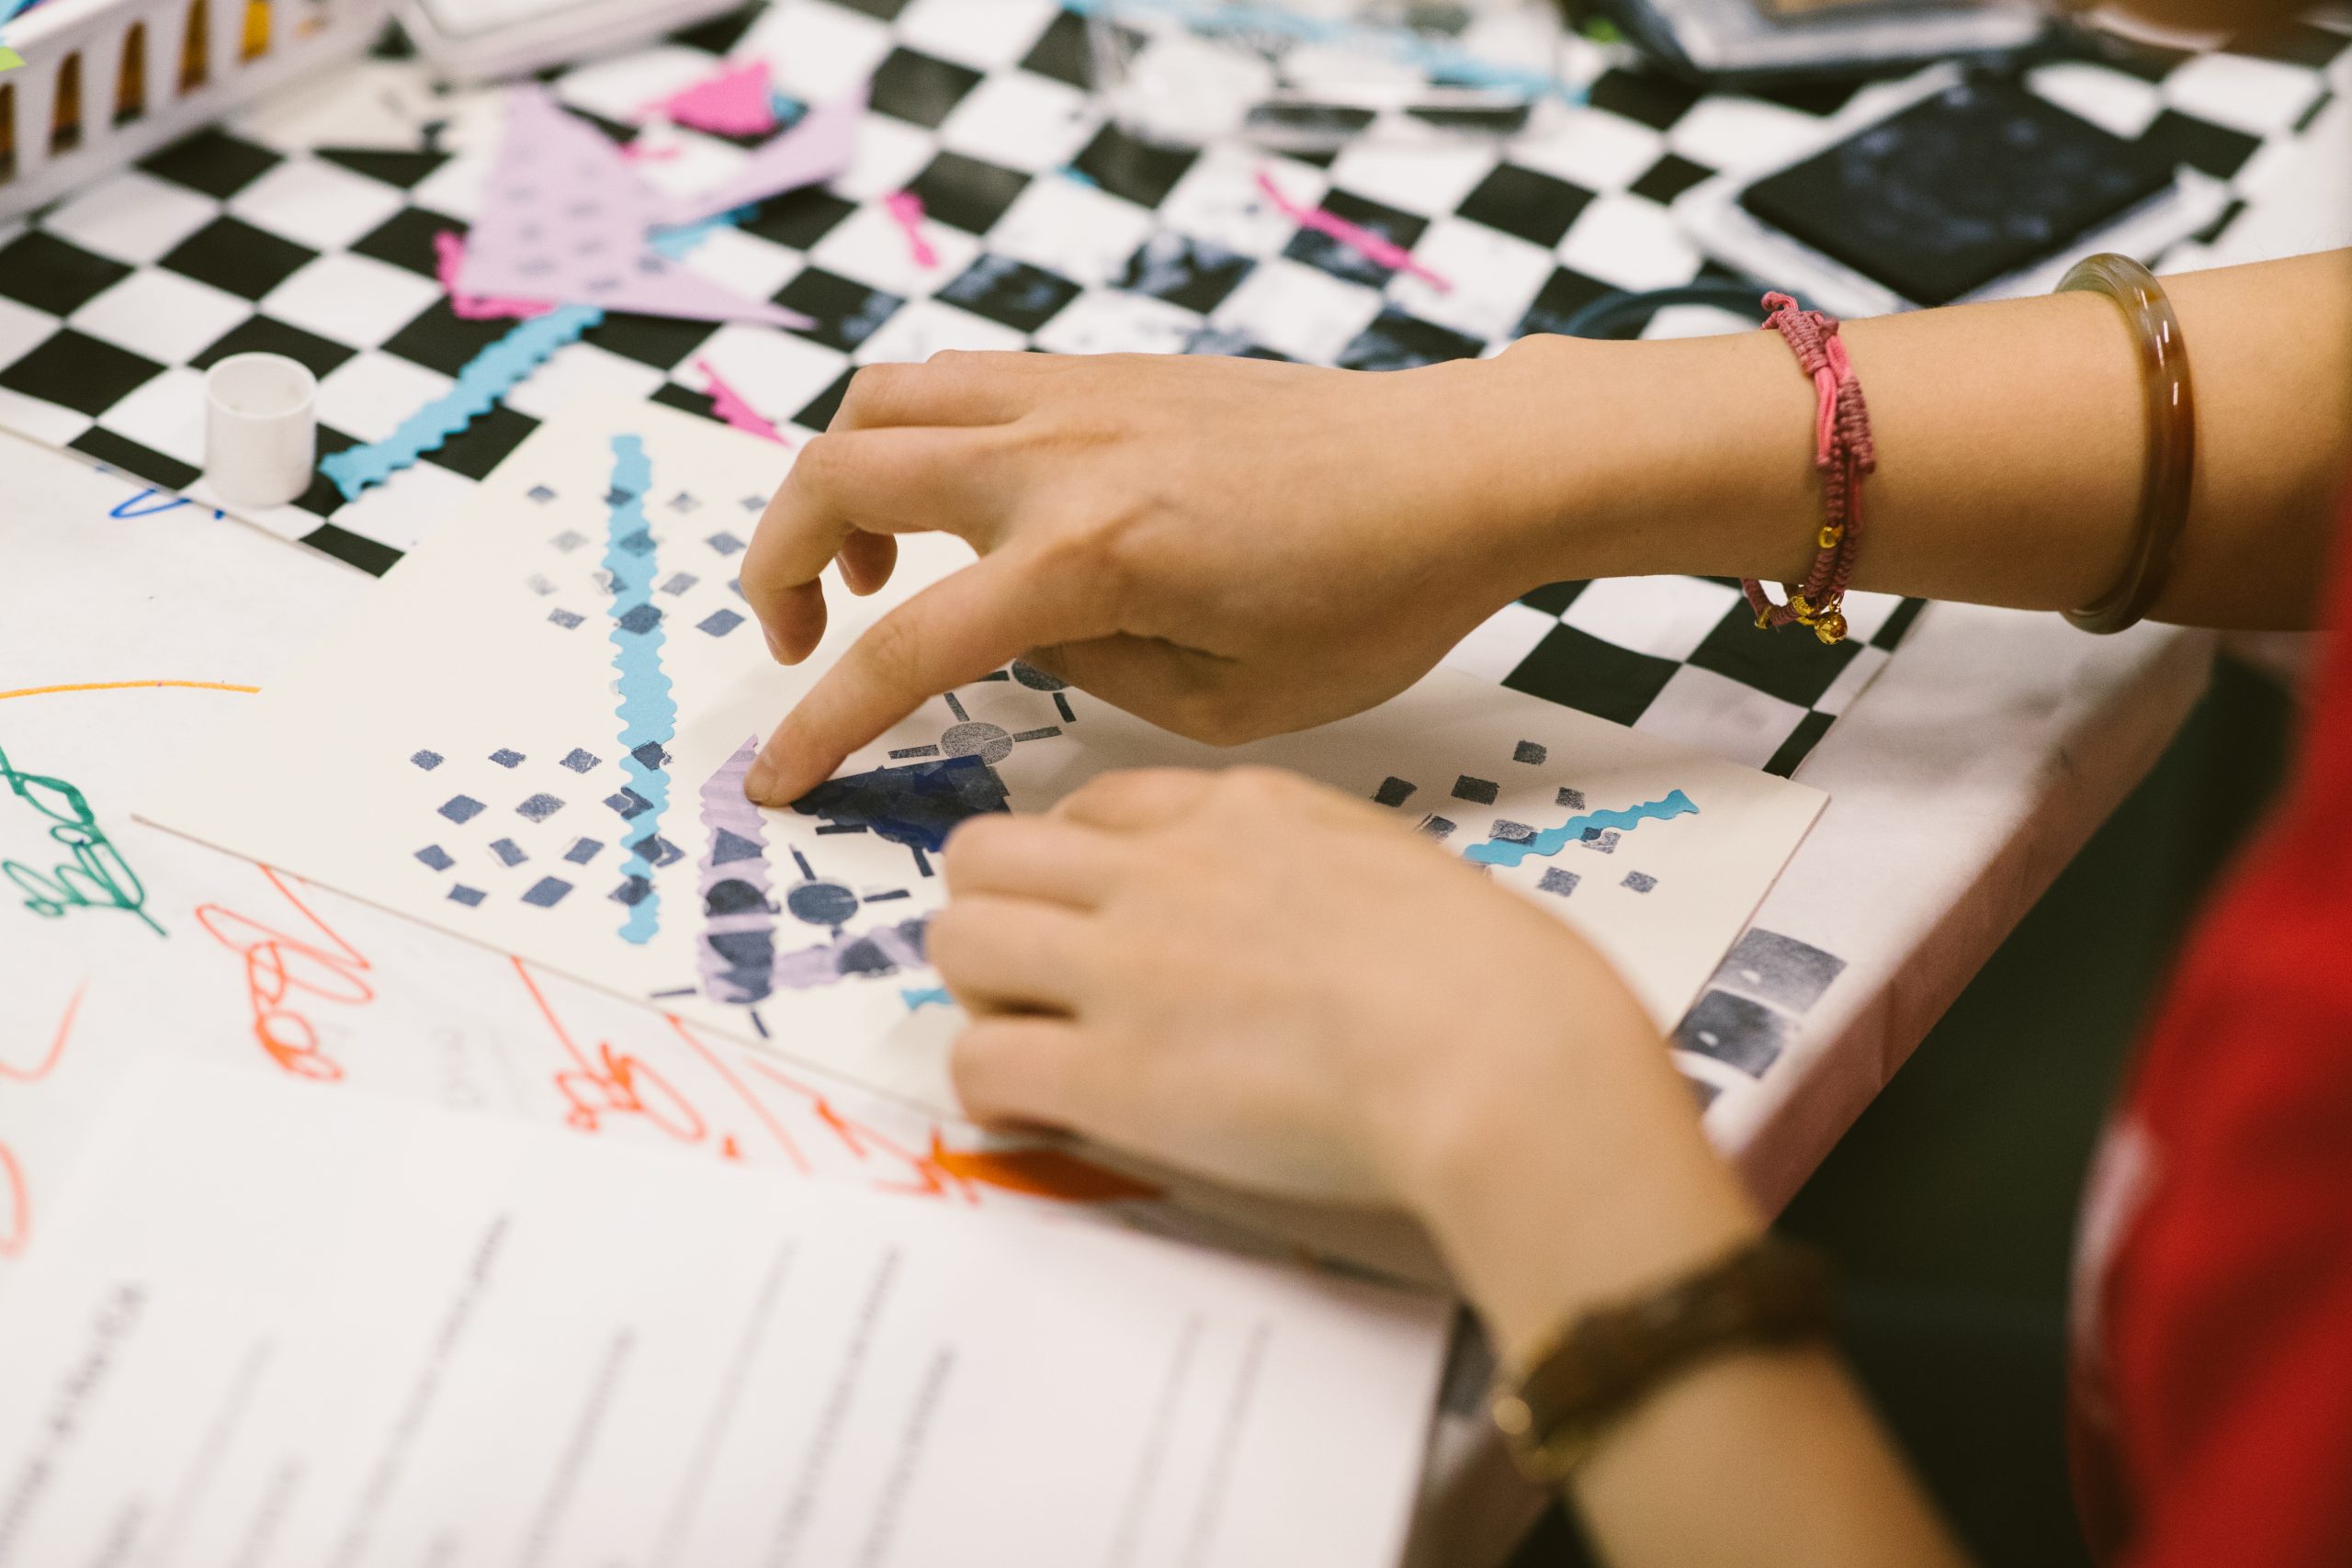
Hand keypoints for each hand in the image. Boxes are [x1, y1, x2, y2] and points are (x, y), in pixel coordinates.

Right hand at [738, 351, 1558, 803]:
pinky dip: (912, 438)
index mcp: (1091, 555)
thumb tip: (1017, 634)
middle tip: (795, 641)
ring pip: (885, 399)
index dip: (824, 724)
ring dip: (835, 482)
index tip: (777, 780)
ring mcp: (1080, 392)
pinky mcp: (1107, 369)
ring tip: (873, 566)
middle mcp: (1063, 453)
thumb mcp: (1229, 703)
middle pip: (843, 474)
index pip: (907, 646)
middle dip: (778, 564)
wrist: (1455, 473)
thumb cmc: (1371, 601)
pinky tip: (960, 510)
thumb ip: (1090, 673)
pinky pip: (960, 381)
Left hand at [931, 767, 1756, 1330]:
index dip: (1072, 869)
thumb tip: (1289, 921)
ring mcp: (1125, 967)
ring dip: (982, 997)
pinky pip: (980, 1063)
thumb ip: (1311, 873)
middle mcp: (1162, 873)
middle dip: (995, 917)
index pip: (1093, 808)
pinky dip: (996, 1092)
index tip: (1090, 920)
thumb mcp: (1389, 867)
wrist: (1500, 1049)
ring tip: (1037, 1051)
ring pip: (959, 942)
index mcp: (1239, 814)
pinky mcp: (1109, 1071)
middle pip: (988, 855)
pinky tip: (1047, 1116)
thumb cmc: (1491, 980)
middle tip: (1035, 987)